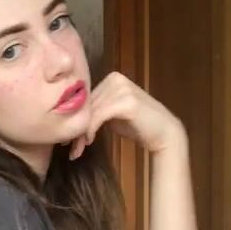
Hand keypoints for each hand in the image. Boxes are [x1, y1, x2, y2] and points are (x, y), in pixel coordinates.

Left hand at [69, 72, 186, 160]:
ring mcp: (121, 88)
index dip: (75, 119)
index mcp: (111, 78)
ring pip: (90, 112)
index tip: (67, 139)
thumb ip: (96, 111)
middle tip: (69, 148)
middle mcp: (115, 78)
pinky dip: (91, 130)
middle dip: (76, 129)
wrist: (163, 133)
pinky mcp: (126, 101)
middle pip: (86, 105)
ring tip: (77, 150)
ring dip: (81, 134)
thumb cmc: (137, 125)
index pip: (85, 99)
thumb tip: (72, 118)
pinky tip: (89, 142)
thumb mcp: (112, 115)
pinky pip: (99, 116)